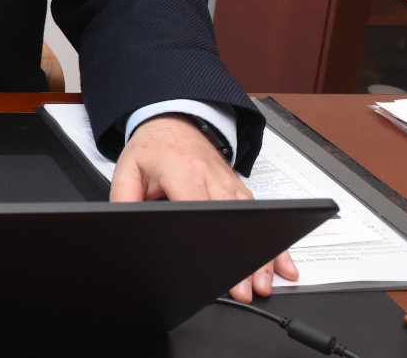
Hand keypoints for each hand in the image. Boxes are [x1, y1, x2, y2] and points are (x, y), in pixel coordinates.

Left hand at [109, 114, 298, 301]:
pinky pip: (260, 216)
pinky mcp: (239, 188)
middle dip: (240, 255)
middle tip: (242, 288)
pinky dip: (272, 240)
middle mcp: (212, 177)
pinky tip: (282, 263)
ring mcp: (229, 183)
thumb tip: (125, 223)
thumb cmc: (154, 146)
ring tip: (262, 282)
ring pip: (252, 220)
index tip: (212, 261)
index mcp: (182, 171)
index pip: (198, 206)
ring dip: (261, 253)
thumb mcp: (128, 167)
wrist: (176, 120)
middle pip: (232, 220)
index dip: (207, 236)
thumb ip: (124, 197)